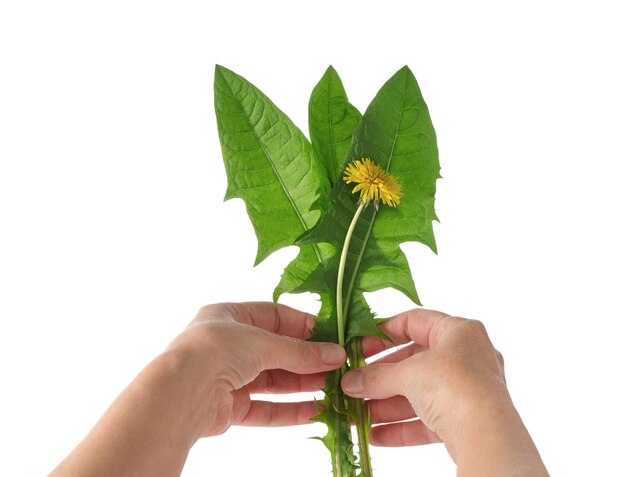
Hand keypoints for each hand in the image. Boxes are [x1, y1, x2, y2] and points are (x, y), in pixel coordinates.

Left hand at [49, 302, 345, 476]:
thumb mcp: (263, 342)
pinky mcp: (229, 407)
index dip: (302, 326)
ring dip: (302, 385)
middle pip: (276, 351)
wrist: (180, 393)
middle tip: (338, 366)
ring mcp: (228, 377)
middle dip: (307, 359)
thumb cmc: (215, 350)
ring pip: (273, 381)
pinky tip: (314, 411)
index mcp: (229, 317)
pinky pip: (265, 408)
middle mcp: (228, 345)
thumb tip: (336, 354)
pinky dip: (289, 410)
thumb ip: (300, 352)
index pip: (273, 316)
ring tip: (334, 388)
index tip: (330, 335)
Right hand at [341, 308, 548, 475]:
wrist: (487, 436)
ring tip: (356, 413)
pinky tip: (374, 435)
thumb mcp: (409, 373)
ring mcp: (467, 390)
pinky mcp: (464, 420)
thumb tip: (349, 381)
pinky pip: (427, 420)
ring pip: (418, 394)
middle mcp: (467, 357)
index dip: (384, 332)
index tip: (360, 345)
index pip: (415, 321)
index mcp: (459, 332)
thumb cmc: (454, 385)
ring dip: (385, 404)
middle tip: (353, 383)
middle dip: (380, 377)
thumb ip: (377, 376)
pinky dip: (401, 426)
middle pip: (414, 362)